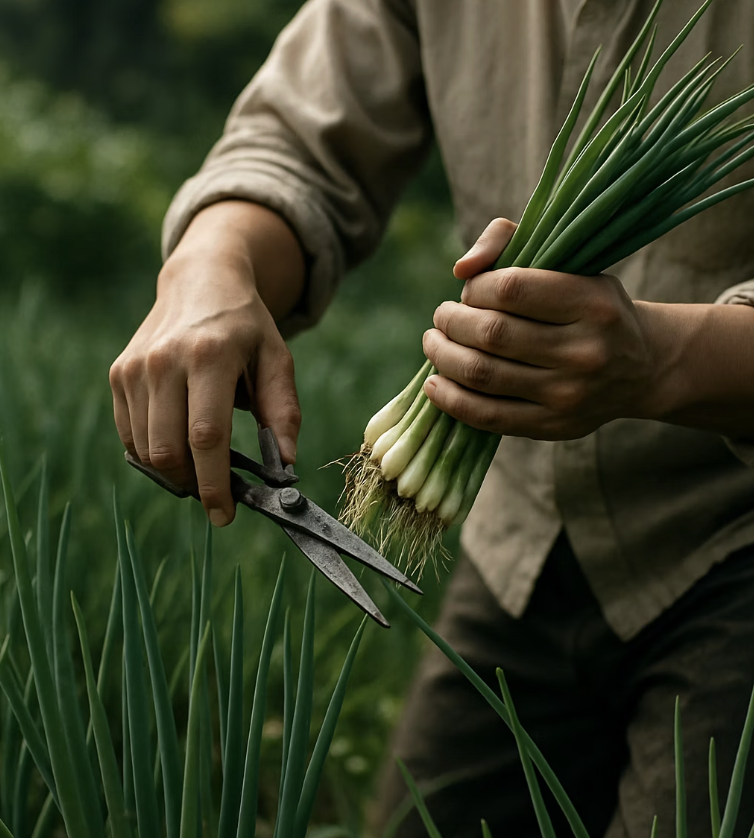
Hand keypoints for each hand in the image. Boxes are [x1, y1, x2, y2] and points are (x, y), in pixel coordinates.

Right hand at [109, 202, 303, 525]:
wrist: (200, 282)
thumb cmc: (246, 327)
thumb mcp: (277, 359)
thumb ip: (283, 411)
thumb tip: (285, 464)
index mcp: (210, 356)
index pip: (206, 437)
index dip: (215, 483)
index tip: (225, 514)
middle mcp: (164, 361)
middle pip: (169, 450)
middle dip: (194, 485)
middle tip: (217, 494)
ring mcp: (135, 368)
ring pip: (145, 449)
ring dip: (173, 474)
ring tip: (202, 469)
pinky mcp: (119, 374)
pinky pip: (130, 435)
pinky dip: (153, 454)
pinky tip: (179, 447)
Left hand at [421, 218, 658, 438]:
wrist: (642, 368)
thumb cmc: (589, 305)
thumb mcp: (569, 261)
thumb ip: (510, 241)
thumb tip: (462, 269)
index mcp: (592, 302)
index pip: (511, 287)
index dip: (475, 288)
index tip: (469, 290)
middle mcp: (585, 351)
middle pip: (491, 333)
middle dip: (451, 322)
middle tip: (442, 317)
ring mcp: (570, 394)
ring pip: (483, 375)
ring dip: (443, 357)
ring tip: (434, 343)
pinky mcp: (554, 427)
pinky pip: (488, 416)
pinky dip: (451, 400)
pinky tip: (435, 383)